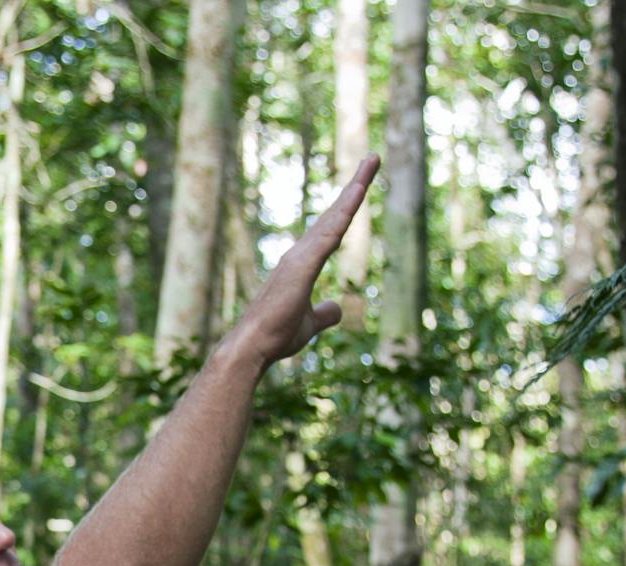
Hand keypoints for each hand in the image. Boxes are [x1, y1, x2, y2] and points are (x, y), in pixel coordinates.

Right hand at [226, 156, 378, 369]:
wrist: (252, 348)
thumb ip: (325, 314)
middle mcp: (300, 253)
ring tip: (372, 161)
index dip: (347, 207)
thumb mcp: (309, 325)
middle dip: (355, 185)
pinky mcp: (302, 265)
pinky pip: (331, 232)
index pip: (332, 230)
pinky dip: (346, 210)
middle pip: (334, 214)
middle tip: (373, 157)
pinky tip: (360, 191)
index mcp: (303, 264)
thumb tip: (338, 307)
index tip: (363, 184)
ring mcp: (300, 256)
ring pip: (334, 216)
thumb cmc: (274, 336)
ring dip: (355, 188)